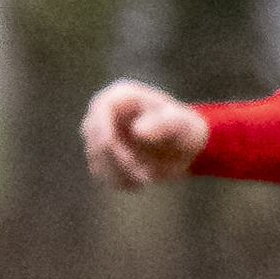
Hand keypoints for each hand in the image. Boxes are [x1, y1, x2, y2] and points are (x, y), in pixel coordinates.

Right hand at [82, 80, 207, 190]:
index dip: (104, 130)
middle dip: (119, 161)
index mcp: (120, 97)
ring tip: (150, 176)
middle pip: (95, 139)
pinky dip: (123, 181)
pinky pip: (104, 175)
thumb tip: (138, 131)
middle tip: (147, 177)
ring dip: (124, 174)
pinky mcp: (101, 159)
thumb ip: (163, 124)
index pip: (101, 110)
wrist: (183, 147)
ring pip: (98, 161)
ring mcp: (98, 138)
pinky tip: (142, 179)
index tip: (118, 152)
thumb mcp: (182, 124)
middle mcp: (104, 114)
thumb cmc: (183, 128)